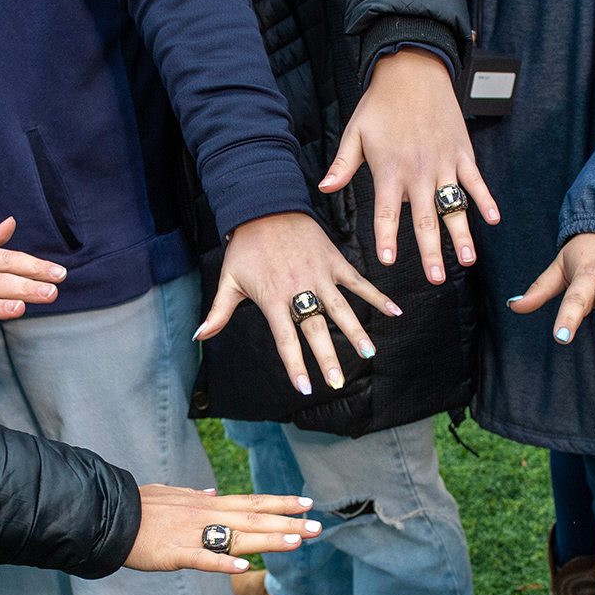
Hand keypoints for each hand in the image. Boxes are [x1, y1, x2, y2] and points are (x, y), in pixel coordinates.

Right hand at [126, 486, 321, 573]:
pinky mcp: (174, 552)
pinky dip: (223, 561)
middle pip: (253, 518)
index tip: (306, 503)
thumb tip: (211, 491)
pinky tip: (243, 565)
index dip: (280, 503)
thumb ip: (194, 495)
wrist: (108, 514)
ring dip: (267, 539)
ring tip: (296, 541)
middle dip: (286, 523)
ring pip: (236, 536)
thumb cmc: (138, 506)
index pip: (251, 502)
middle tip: (317, 527)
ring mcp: (191, 533)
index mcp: (206, 503)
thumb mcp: (171, 493)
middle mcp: (206, 514)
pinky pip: (202, 558)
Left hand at [197, 212, 399, 394]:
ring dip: (357, 331)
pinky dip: (378, 296)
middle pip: (316, 329)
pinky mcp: (335, 261)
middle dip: (328, 357)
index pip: (286, 339)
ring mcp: (320, 275)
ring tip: (369, 354)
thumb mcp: (228, 280)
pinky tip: (395, 311)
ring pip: (342, 308)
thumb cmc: (245, 247)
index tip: (306, 388)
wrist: (265, 205)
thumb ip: (218, 313)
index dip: (296, 365)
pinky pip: (359, 282)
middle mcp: (299, 289)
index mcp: (273, 298)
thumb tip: (199, 338)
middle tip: (338, 382)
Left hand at [318, 49, 497, 282]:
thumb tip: (322, 189)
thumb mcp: (354, 134)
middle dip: (430, 251)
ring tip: (467, 260)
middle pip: (424, 219)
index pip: (386, 213)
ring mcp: (443, 163)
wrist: (413, 71)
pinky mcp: (461, 153)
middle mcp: (417, 171)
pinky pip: (475, 181)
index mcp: (389, 171)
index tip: (388, 262)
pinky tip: (492, 220)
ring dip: (462, 234)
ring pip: (453, 206)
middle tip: (436, 278)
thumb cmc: (380, 104)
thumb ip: (341, 166)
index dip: (387, 238)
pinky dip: (485, 200)